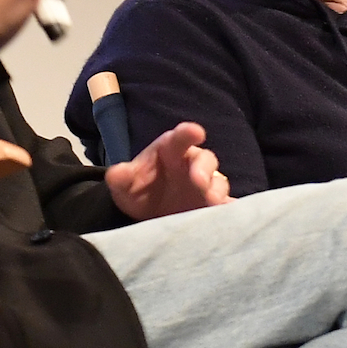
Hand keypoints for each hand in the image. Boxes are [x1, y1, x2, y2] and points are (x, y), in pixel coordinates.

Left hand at [105, 122, 231, 220]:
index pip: (180, 138)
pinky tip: (231, 213)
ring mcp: (205, 186)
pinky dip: (231, 208)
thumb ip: (121, 177)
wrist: (147, 216)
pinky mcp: (212, 206)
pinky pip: (227, 204)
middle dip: (204, 169)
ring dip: (217, 190)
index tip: (196, 132)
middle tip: (199, 181)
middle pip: (206, 160)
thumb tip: (115, 173)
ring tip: (212, 201)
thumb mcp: (125, 185)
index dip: (188, 133)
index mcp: (171, 151)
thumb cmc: (139, 190)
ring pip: (219, 182)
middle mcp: (192, 165)